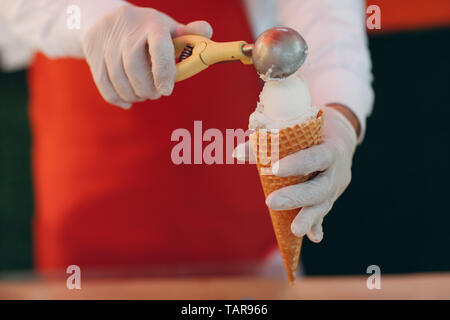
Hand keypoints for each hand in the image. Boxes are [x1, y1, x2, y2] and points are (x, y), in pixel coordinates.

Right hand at [83, 5, 212, 108]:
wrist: (104, 18)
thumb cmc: (145, 29)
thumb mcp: (166, 27)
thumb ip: (189, 35)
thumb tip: (207, 31)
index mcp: (151, 24)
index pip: (158, 47)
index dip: (164, 72)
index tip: (167, 90)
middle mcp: (126, 32)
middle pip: (134, 67)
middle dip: (147, 88)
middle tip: (156, 94)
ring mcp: (107, 43)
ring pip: (118, 79)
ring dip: (134, 94)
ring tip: (144, 94)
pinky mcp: (93, 55)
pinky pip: (104, 84)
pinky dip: (117, 98)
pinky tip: (128, 101)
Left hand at [234, 106, 357, 242]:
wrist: (341, 136)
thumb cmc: (313, 128)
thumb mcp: (297, 128)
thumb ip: (268, 141)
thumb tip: (237, 153)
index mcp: (331, 149)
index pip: (317, 157)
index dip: (298, 164)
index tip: (274, 170)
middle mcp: (337, 171)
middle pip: (319, 188)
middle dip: (296, 197)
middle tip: (271, 202)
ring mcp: (336, 187)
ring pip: (324, 204)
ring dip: (308, 218)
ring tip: (295, 231)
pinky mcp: (331, 197)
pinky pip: (324, 212)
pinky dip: (317, 224)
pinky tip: (313, 237)